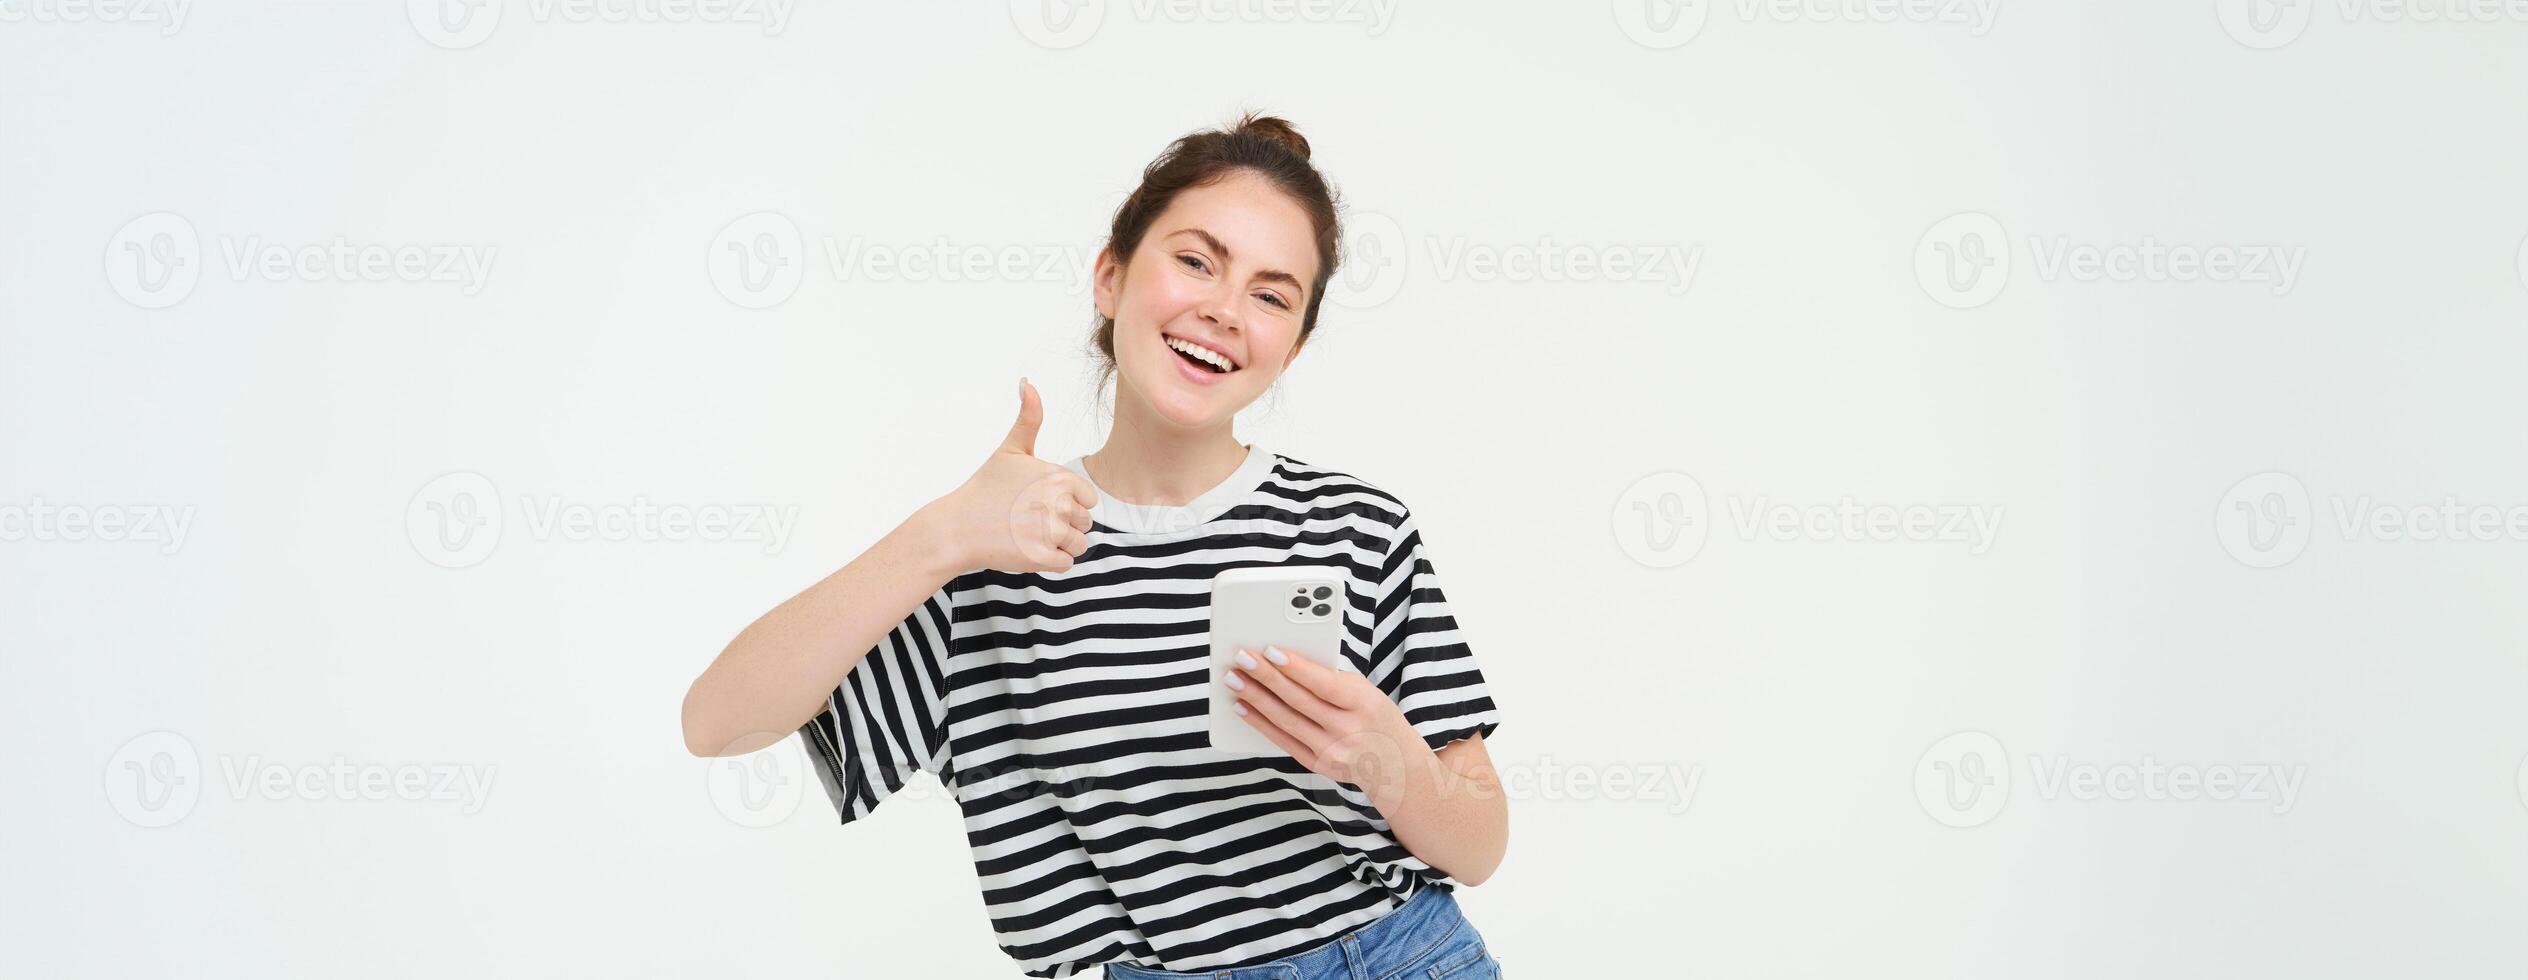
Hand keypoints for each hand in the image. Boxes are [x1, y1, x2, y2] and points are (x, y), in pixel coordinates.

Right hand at [923, 379, 1099, 573]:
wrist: (957, 527)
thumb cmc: (985, 488)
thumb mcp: (1010, 449)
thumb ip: (1028, 418)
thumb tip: (1027, 382)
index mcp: (1059, 477)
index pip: (1088, 499)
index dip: (1067, 503)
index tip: (1040, 502)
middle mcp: (1059, 503)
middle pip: (1084, 523)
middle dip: (1063, 525)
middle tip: (1029, 520)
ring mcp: (1050, 532)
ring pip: (1078, 545)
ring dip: (1058, 545)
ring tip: (1029, 535)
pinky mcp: (1041, 558)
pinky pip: (1066, 564)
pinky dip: (1049, 562)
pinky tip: (1027, 549)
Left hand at [1225, 645, 1432, 804]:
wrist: (1394, 763)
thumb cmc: (1373, 715)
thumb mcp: (1364, 691)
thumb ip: (1330, 679)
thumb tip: (1284, 661)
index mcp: (1363, 704)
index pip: (1324, 684)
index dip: (1296, 667)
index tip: (1270, 649)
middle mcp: (1347, 730)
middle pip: (1299, 701)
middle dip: (1266, 677)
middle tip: (1240, 658)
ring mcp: (1330, 751)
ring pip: (1286, 721)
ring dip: (1255, 698)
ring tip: (1234, 679)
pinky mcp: (1316, 764)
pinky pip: (1282, 741)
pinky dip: (1260, 723)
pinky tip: (1242, 707)